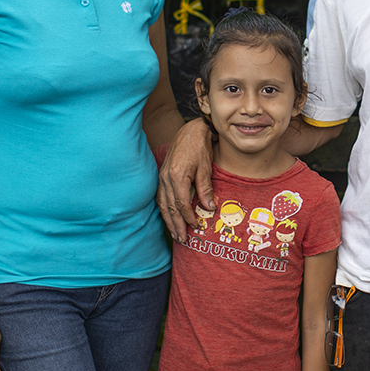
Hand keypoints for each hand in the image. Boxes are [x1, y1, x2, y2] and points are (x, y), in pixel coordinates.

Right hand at [156, 118, 214, 241]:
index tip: (196, 226)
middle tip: (182, 239)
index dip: (188, 217)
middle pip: (169, 207)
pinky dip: (164, 209)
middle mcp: (165, 178)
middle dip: (176, 224)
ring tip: (175, 233)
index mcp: (177, 176)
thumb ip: (205, 188)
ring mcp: (161, 177)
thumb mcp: (206, 167)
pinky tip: (168, 217)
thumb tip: (209, 208)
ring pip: (162, 204)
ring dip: (168, 220)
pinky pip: (160, 197)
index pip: (181, 203)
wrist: (190, 131)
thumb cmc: (199, 147)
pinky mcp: (161, 176)